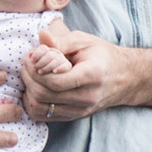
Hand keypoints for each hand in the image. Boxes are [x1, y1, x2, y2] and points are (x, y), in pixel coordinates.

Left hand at [22, 25, 139, 121]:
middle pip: (43, 95)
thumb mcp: (84, 41)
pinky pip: (44, 116)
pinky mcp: (74, 116)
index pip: (53, 81)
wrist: (125, 77)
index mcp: (91, 75)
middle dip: (28, 79)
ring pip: (40, 108)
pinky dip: (33, 103)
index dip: (34, 70)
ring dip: (28, 92)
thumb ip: (61, 41)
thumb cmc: (102, 55)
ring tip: (30, 76)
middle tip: (26, 65)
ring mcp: (81, 110)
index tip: (29, 57)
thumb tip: (41, 35)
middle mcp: (87, 97)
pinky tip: (34, 88)